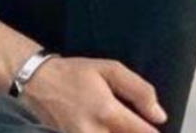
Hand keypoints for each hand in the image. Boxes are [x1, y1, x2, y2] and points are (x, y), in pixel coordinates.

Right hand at [19, 55, 167, 132]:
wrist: (36, 81)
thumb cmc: (74, 73)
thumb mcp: (108, 69)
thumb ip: (138, 89)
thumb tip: (159, 116)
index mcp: (107, 111)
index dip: (152, 130)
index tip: (146, 123)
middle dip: (132, 132)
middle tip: (126, 123)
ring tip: (111, 124)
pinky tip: (101, 129)